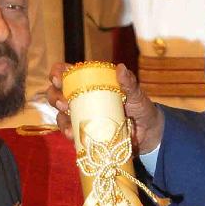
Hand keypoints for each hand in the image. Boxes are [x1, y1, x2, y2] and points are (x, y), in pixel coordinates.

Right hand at [46, 61, 164, 155]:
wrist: (148, 133)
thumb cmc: (140, 108)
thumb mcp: (136, 94)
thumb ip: (129, 82)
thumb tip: (120, 68)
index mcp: (90, 83)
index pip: (67, 73)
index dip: (57, 73)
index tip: (59, 78)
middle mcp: (81, 99)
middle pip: (57, 94)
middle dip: (56, 98)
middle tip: (65, 103)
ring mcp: (81, 118)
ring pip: (60, 116)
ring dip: (61, 120)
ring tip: (69, 125)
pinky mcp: (85, 135)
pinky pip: (71, 134)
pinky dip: (69, 135)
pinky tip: (72, 137)